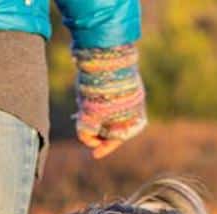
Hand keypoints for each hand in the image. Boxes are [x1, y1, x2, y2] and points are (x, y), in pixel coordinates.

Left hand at [73, 44, 146, 160]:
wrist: (105, 55)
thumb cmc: (99, 91)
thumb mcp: (89, 117)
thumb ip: (87, 133)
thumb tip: (88, 139)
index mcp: (133, 118)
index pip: (118, 139)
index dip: (105, 147)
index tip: (94, 155)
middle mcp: (134, 106)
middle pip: (113, 127)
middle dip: (97, 131)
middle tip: (83, 130)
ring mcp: (128, 93)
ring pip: (109, 113)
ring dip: (95, 117)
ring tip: (82, 111)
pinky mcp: (121, 82)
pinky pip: (108, 99)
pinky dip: (96, 104)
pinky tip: (84, 99)